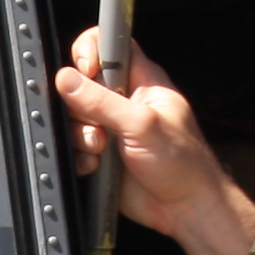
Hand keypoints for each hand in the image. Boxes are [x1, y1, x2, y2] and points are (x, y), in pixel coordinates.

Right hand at [53, 34, 254, 254]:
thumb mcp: (142, 125)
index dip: (90, 51)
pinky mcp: (102, 155)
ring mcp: (112, 129)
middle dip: (81, 106)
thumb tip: (68, 79)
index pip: (110, 46)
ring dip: (81, 136)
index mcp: (143, 82)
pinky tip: (95, 166)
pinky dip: (79, 157)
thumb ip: (102, 101)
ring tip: (101, 150)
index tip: (84, 70)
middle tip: (99, 125)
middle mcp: (125, 101)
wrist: (186, 209)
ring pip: (75, 118)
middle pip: (83, 84)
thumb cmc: (183, 163)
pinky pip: (75, 148)